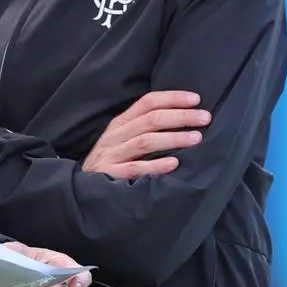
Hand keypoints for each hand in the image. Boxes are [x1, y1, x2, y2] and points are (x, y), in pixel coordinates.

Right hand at [82, 91, 209, 179]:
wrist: (81, 188)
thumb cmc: (112, 162)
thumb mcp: (122, 140)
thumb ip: (144, 128)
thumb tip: (183, 117)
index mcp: (120, 123)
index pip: (147, 102)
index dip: (172, 98)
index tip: (197, 99)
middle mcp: (115, 135)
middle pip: (150, 119)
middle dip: (180, 116)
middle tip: (205, 118)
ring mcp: (112, 155)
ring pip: (145, 141)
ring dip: (173, 138)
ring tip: (196, 138)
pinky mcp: (110, 175)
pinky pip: (135, 169)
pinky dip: (155, 165)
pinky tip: (174, 163)